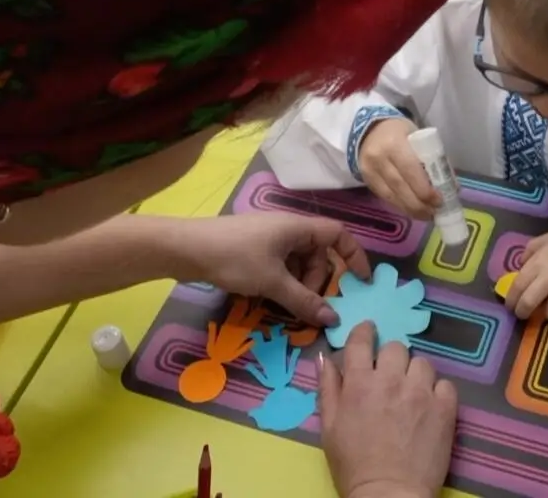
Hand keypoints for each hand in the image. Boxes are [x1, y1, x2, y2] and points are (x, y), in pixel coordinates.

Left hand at [168, 213, 371, 326]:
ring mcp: (269, 239)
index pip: (339, 235)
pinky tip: (270, 299)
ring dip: (299, 285)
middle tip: (308, 304)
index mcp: (298, 227)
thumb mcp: (273, 283)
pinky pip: (281, 266)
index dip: (354, 256)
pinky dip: (283, 283)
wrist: (186, 249)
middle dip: (319, 281)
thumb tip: (333, 320)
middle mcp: (288, 229)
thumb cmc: (234, 258)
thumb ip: (304, 301)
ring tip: (286, 305)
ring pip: (298, 263)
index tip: (361, 281)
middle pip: (318, 254)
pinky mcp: (254, 250)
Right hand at [319, 322, 456, 497]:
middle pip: (396, 348)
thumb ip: (328, 388)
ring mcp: (422, 392)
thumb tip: (324, 357)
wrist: (390, 495)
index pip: (363, 340)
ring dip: (415, 375)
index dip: (365, 332)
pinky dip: (438, 393)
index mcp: (360, 383)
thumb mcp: (329, 427)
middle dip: (392, 359)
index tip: (369, 333)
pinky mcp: (446, 407)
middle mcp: (392, 380)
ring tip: (412, 395)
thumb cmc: (353, 465)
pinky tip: (430, 408)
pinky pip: (445, 384)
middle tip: (390, 379)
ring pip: (422, 363)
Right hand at [357, 118, 440, 220]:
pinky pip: (385, 198)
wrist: (369, 130)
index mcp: (394, 143)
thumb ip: (432, 159)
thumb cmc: (400, 133)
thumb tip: (451, 186)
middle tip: (435, 212)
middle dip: (420, 204)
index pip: (410, 170)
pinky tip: (412, 210)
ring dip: (411, 209)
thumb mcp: (418, 138)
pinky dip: (400, 206)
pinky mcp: (366, 181)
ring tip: (426, 215)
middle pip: (400, 187)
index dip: (424, 189)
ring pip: (391, 197)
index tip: (439, 200)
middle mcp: (379, 158)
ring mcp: (369, 171)